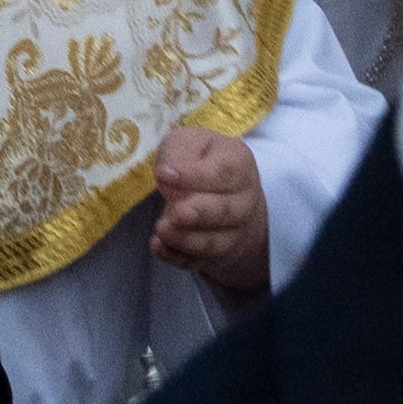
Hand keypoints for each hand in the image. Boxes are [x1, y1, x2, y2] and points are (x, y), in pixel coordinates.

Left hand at [148, 122, 269, 287]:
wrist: (220, 191)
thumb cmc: (200, 159)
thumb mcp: (188, 142)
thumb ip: (179, 153)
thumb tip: (168, 175)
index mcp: (239, 163)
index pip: (223, 172)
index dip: (194, 175)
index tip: (163, 174)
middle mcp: (244, 200)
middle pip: (226, 211)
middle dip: (200, 213)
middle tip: (177, 212)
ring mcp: (235, 231)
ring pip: (215, 242)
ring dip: (187, 240)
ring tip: (161, 230)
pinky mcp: (217, 254)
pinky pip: (200, 261)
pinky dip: (178, 257)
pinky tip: (158, 247)